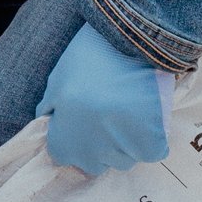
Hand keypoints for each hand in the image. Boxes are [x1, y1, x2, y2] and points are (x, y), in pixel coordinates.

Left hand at [37, 23, 172, 174]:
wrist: (133, 38)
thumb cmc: (91, 54)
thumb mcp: (58, 79)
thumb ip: (50, 109)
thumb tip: (50, 127)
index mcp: (66, 132)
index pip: (61, 155)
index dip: (68, 139)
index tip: (77, 124)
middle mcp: (92, 147)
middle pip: (92, 163)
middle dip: (94, 146)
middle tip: (103, 118)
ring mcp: (122, 148)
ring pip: (121, 160)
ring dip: (122, 144)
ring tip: (125, 113)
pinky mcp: (151, 143)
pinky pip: (148, 152)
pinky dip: (147, 141)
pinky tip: (143, 118)